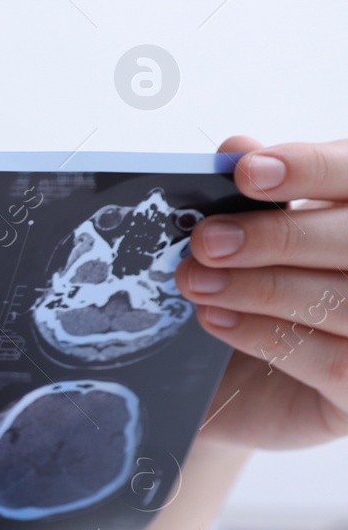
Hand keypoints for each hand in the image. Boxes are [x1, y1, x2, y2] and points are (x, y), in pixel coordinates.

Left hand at [176, 136, 347, 451]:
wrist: (242, 384)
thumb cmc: (257, 296)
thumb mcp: (253, 238)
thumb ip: (257, 191)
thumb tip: (239, 145)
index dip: (312, 169)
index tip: (248, 171)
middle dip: (277, 237)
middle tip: (207, 240)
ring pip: (340, 300)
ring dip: (259, 287)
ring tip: (196, 281)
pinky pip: (328, 359)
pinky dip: (264, 333)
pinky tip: (215, 318)